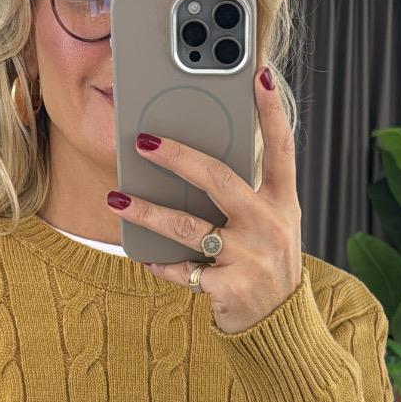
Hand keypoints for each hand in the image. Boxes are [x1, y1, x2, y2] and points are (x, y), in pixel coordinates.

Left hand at [106, 66, 302, 332]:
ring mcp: (251, 258)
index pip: (281, 148)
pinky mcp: (230, 288)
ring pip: (188, 227)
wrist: (279, 327)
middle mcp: (270, 226)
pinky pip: (183, 270)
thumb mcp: (272, 225)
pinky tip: (145, 258)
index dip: (272, 111)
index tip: (260, 73)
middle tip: (143, 141)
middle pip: (218, 179)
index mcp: (284, 203)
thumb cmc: (266, 264)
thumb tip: (193, 162)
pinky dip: (161, 265)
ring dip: (147, 212)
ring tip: (116, 200)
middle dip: (177, 156)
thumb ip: (246, 194)